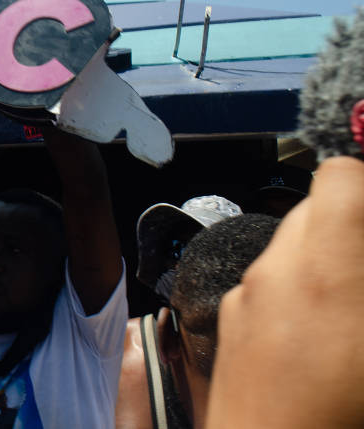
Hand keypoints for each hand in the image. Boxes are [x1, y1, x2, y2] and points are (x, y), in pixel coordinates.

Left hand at [208, 157, 363, 428]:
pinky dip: (294, 297)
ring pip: (289, 252)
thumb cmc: (342, 416)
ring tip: (350, 316)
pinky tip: (319, 342)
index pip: (341, 177)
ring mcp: (246, 297)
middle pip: (313, 213)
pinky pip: (266, 288)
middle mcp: (275, 270)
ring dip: (323, 267)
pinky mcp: (230, 325)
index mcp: (325, 265)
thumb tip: (361, 258)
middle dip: (351, 233)